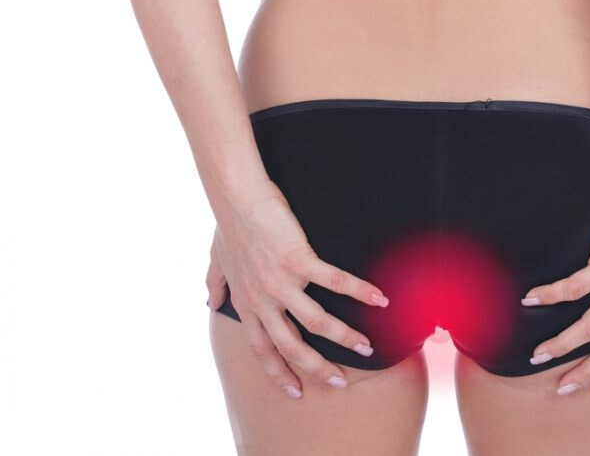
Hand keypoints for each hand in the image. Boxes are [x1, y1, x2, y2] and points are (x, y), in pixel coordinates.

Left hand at [207, 179, 388, 398]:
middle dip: (317, 369)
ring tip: (367, 348)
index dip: (278, 373)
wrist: (237, 196)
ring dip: (345, 338)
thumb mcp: (217, 260)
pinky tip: (380, 299)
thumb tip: (210, 302)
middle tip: (339, 383)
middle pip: (291, 346)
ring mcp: (280, 281)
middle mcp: (262, 299)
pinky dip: (360, 291)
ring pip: (316, 322)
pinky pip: (335, 282)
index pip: (262, 350)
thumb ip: (215, 284)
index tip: (295, 392)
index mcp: (246, 303)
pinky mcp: (297, 259)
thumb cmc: (229, 224)